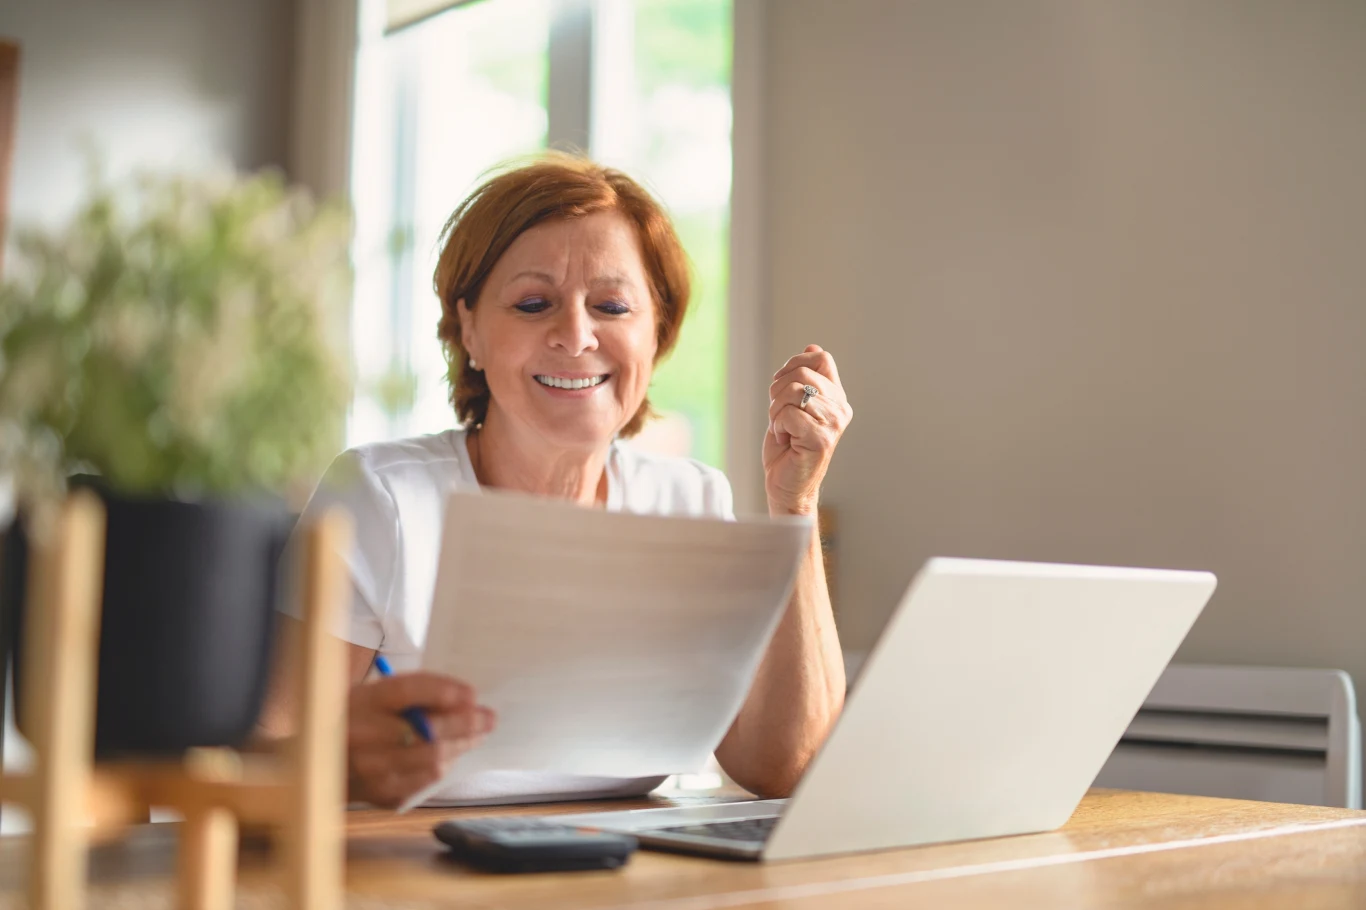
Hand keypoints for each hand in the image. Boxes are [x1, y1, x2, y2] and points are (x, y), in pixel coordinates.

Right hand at [346, 671, 494, 807]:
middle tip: (489, 717)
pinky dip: (442, 766)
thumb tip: (465, 700)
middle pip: (427, 731)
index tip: (471, 693)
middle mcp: (363, 736)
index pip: (405, 692)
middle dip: (466, 724)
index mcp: (361, 702)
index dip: (442, 691)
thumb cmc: (354, 720)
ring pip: (433, 760)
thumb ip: (411, 695)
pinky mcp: (381, 794)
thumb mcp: (371, 696)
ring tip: (475, 735)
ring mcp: (372, 770)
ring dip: (460, 746)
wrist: (314, 763)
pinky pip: (425, 781)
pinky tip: (447, 755)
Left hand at [764, 345, 852, 515]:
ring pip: (792, 393)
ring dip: (776, 413)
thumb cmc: (788, 448)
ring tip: (784, 431)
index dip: (794, 365)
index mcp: (836, 397)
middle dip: (777, 393)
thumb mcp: (793, 406)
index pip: (821, 358)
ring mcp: (834, 424)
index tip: (783, 388)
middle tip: (780, 417)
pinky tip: (786, 441)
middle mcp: (840, 408)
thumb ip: (804, 379)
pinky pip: (788, 414)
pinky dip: (778, 426)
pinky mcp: (821, 439)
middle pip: (802, 374)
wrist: (787, 486)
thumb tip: (812, 347)